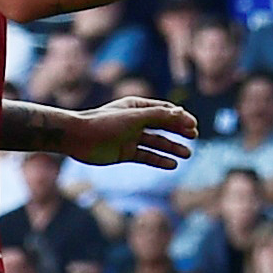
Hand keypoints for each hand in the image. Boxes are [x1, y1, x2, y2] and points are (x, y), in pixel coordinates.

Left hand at [66, 97, 199, 169]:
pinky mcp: (125, 153)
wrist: (78, 138)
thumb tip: (182, 114)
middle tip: (194, 137)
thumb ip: (159, 116)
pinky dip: (159, 160)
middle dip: (179, 131)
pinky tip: (172, 164)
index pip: (164, 111)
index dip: (180, 117)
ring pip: (156, 142)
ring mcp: (130, 138)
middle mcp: (135, 122)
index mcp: (137, 107)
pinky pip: (146, 156)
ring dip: (172, 147)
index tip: (193, 125)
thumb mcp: (135, 117)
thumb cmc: (104, 123)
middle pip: (162, 126)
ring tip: (187, 154)